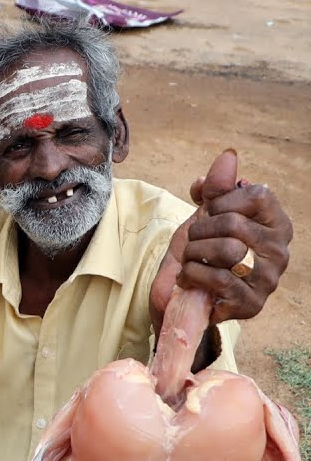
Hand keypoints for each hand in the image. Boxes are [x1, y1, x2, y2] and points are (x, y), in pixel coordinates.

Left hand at [151, 149, 291, 326]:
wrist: (181, 294)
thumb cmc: (199, 251)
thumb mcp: (204, 214)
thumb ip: (217, 186)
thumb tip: (228, 156)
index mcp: (276, 223)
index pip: (257, 195)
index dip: (221, 202)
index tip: (208, 214)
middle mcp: (280, 250)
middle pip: (234, 222)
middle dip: (200, 231)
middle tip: (192, 243)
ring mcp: (269, 279)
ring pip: (228, 250)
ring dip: (194, 253)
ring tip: (191, 261)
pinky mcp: (252, 304)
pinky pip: (220, 279)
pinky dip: (193, 275)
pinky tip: (189, 278)